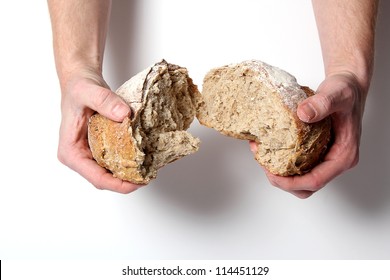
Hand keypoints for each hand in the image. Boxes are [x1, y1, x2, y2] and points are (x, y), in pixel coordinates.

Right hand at [57, 69, 141, 192]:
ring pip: (111, 173)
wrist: (82, 81)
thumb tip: (124, 115)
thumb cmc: (79, 87)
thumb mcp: (89, 91)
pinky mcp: (101, 148)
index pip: (95, 178)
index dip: (118, 184)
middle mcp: (80, 157)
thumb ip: (105, 101)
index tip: (138, 182)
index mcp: (71, 152)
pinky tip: (143, 158)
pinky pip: (116, 160)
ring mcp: (90, 154)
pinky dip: (129, 162)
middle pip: (105, 179)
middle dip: (127, 182)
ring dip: (130, 173)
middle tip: (149, 176)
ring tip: (149, 170)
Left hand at [250, 72, 364, 197]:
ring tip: (263, 156)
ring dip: (281, 174)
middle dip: (283, 182)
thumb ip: (322, 103)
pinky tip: (270, 147)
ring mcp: (326, 157)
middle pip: (307, 186)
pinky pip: (299, 165)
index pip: (316, 181)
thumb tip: (303, 114)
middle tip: (264, 165)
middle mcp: (335, 160)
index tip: (272, 175)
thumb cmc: (347, 91)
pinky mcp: (317, 151)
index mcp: (344, 155)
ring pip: (301, 179)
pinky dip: (283, 162)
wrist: (347, 85)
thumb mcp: (337, 94)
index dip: (291, 183)